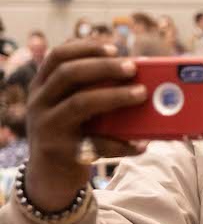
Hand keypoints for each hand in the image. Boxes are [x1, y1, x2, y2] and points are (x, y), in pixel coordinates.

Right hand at [25, 40, 147, 211]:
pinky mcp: (60, 151)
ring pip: (80, 103)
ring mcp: (47, 126)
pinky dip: (121, 145)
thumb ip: (92, 91)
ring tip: (141, 94)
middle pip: (68, 74)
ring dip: (115, 97)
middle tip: (132, 67)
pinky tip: (142, 145)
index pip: (58, 56)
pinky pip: (95, 144)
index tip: (114, 47)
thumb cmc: (73, 133)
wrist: (50, 176)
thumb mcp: (72, 109)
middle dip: (103, 67)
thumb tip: (140, 77)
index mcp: (43, 86)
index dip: (85, 48)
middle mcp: (39, 103)